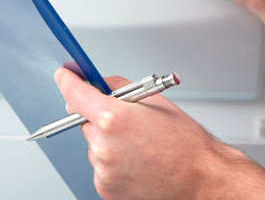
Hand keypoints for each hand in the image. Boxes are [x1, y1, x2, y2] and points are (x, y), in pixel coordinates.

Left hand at [56, 68, 242, 198]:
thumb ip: (121, 88)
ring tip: (140, 146)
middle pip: (86, 120)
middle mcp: (103, 146)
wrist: (201, 181)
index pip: (75, 93)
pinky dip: (113, 160)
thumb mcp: (155, 101)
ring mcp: (102, 171)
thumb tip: (100, 84)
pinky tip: (136, 161)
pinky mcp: (105, 190)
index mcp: (113, 118)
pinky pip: (101, 165)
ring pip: (94, 144)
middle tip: (128, 120)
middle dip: (100, 116)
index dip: (68, 81)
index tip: (64, 75)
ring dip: (108, 140)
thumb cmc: (185, 143)